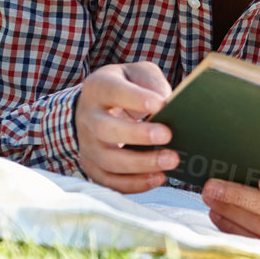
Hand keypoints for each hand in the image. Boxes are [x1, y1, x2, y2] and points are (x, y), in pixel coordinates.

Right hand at [75, 61, 177, 192]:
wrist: (99, 107)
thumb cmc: (126, 88)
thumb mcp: (137, 74)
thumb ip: (152, 82)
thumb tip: (168, 103)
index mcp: (98, 88)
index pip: (112, 91)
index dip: (135, 98)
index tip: (160, 104)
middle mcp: (88, 117)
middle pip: (105, 129)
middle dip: (137, 135)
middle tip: (167, 135)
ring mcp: (88, 145)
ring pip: (108, 160)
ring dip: (141, 164)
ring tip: (171, 160)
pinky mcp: (94, 166)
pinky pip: (110, 181)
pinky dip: (134, 184)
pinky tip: (159, 178)